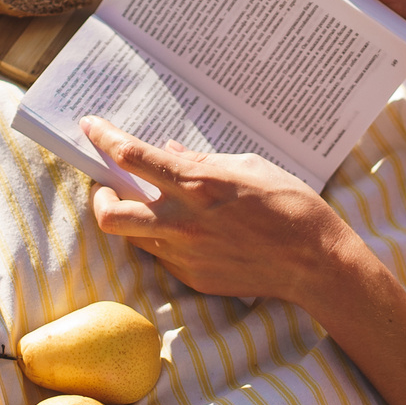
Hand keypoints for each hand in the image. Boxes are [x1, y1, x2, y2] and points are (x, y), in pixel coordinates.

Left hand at [82, 116, 361, 304]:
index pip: (132, 157)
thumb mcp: (247, 166)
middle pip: (110, 214)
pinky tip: (190, 232)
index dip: (104, 138)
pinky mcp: (194, 278)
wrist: (314, 260)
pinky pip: (163, 257)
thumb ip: (200, 161)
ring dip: (134, 219)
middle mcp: (183, 222)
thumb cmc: (289, 204)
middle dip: (99, 198)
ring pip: (134, 238)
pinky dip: (166, 240)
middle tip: (108, 187)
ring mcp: (185, 255)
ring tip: (152, 207)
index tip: (91, 127)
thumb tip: (168, 152)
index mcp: (197, 184)